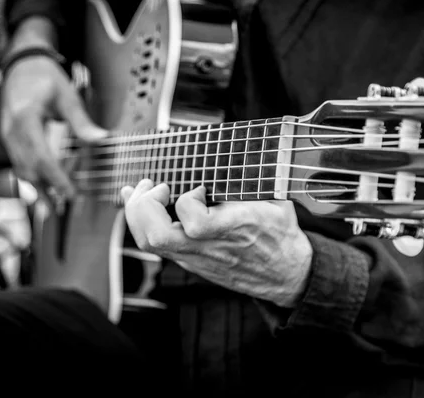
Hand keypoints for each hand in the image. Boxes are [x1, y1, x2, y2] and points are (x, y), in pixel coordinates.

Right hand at [0, 55, 106, 197]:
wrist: (22, 66)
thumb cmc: (45, 78)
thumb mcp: (68, 96)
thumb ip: (82, 122)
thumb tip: (102, 140)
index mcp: (26, 119)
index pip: (41, 158)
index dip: (57, 179)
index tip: (71, 194)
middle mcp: (13, 131)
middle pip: (29, 169)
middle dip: (48, 190)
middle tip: (67, 205)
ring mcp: (8, 136)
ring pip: (21, 170)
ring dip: (39, 187)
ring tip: (57, 204)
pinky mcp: (10, 138)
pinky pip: (19, 163)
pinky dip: (34, 176)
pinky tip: (47, 186)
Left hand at [121, 179, 313, 307]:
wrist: (285, 274)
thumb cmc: (280, 234)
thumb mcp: (276, 200)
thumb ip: (254, 178)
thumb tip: (242, 147)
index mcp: (234, 230)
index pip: (195, 222)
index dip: (189, 199)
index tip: (201, 188)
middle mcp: (209, 248)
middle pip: (158, 237)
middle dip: (145, 204)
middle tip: (157, 185)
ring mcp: (195, 258)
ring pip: (149, 243)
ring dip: (138, 212)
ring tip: (145, 190)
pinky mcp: (190, 261)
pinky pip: (155, 245)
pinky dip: (141, 221)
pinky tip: (142, 203)